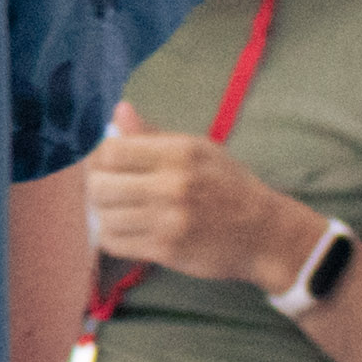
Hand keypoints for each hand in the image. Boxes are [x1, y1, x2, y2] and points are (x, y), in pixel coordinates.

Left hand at [84, 121, 324, 293]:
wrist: (264, 233)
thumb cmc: (230, 186)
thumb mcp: (200, 150)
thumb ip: (153, 135)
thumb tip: (119, 111)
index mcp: (180, 153)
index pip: (112, 151)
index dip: (98, 157)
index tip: (103, 162)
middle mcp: (173, 186)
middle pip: (101, 185)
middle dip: (96, 187)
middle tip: (105, 188)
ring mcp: (169, 221)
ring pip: (105, 217)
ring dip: (104, 214)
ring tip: (117, 209)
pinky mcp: (166, 251)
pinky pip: (115, 244)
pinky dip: (111, 237)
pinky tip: (125, 229)